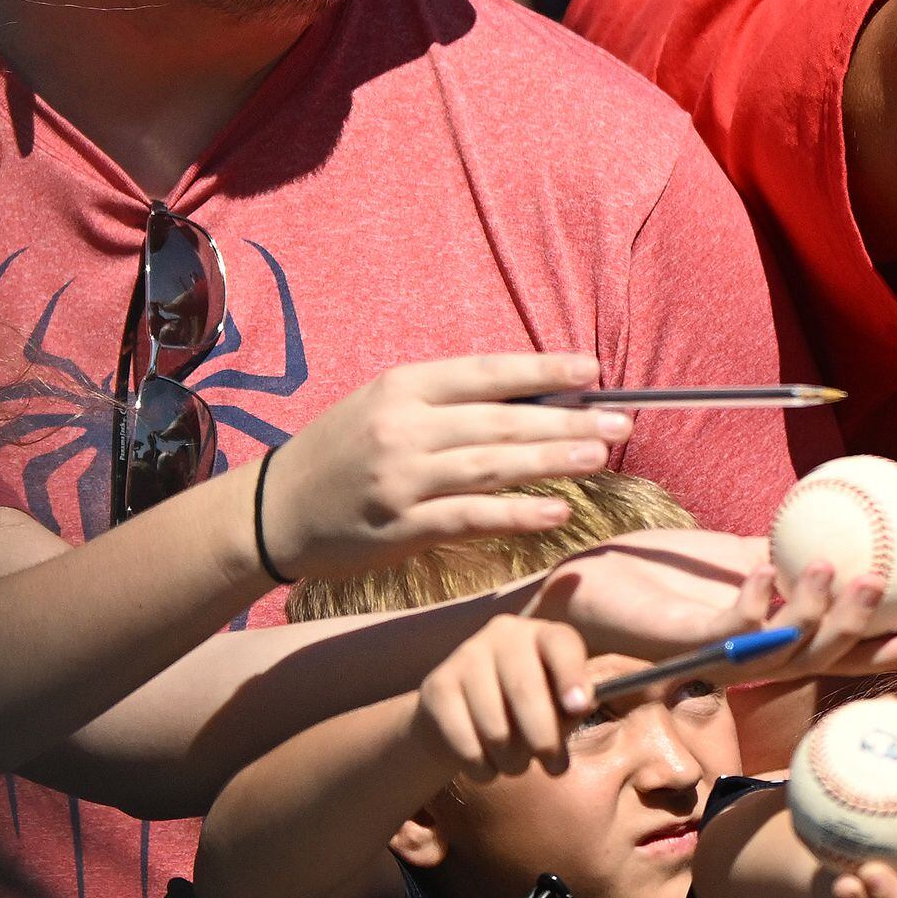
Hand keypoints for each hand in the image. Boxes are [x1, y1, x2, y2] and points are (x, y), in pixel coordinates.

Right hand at [257, 354, 633, 579]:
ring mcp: (402, 478)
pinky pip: (472, 518)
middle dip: (568, 420)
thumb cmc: (343, 454)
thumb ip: (451, 405)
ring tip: (602, 457)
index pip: (487, 373)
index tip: (593, 371)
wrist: (275, 510)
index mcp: (403, 388)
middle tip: (622, 422)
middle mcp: (404, 427)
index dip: (544, 371)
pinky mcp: (402, 526)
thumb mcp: (385, 409)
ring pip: (494, 466)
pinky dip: (518, 515)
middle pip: (502, 420)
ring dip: (553, 461)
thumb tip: (538, 401)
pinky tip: (557, 511)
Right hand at [413, 614, 597, 780]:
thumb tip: (579, 706)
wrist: (457, 716)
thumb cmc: (525, 711)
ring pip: (496, 727)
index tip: (579, 707)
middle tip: (554, 767)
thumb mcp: (556, 705)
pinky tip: (487, 767)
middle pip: (526, 691)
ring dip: (513, 761)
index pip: (561, 645)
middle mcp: (504, 635)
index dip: (572, 676)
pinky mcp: (437, 686)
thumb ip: (572, 707)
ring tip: (517, 765)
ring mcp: (466, 657)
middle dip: (545, 739)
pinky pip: (465, 742)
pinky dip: (482, 767)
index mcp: (543, 635)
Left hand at [539, 528, 896, 677]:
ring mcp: (716, 659)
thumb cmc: (654, 575)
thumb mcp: (728, 560)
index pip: (835, 654)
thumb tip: (823, 537)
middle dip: (858, 630)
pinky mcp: (684, 645)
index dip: (882, 651)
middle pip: (821, 661)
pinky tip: (765, 571)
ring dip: (813, 611)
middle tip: (880, 587)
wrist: (584, 584)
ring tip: (828, 568)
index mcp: (765, 644)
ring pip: (785, 653)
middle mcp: (747, 662)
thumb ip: (772, 558)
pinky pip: (733, 632)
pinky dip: (756, 602)